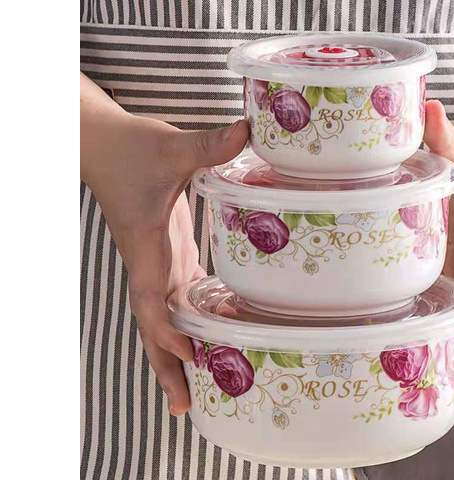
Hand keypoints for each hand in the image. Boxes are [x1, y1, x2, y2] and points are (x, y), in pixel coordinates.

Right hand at [81, 75, 248, 413]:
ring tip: (198, 390)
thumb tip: (251, 130)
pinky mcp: (167, 251)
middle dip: (168, 365)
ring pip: (163, 316)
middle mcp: (149, 262)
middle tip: (186, 408)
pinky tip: (209, 336)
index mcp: (145, 246)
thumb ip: (210, 144)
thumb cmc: (130, 147)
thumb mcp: (171, 147)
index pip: (151, 299)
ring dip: (177, 352)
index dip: (167, 331)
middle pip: (154, 325)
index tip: (191, 358)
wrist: (102, 142)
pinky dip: (188, 323)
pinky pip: (174, 297)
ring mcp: (157, 260)